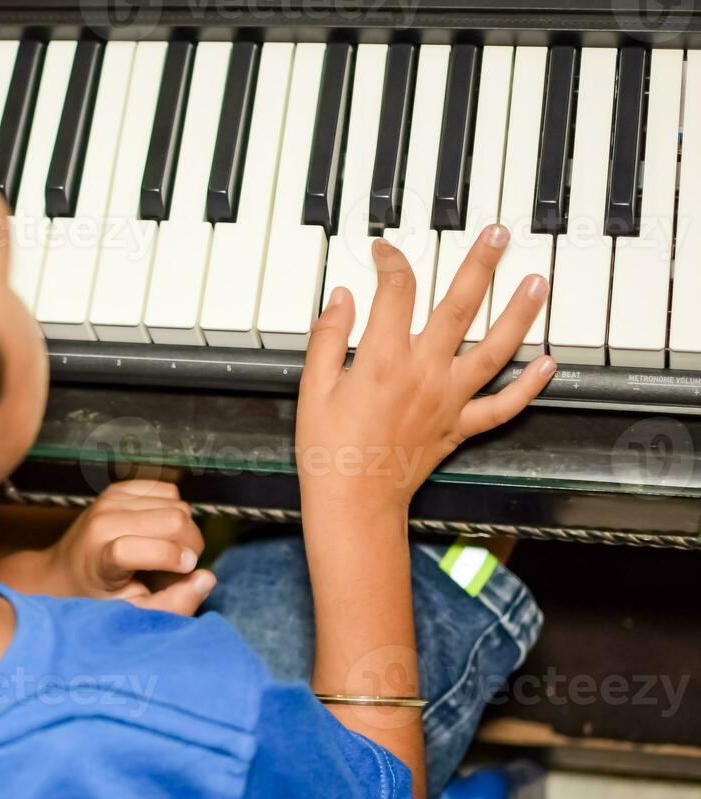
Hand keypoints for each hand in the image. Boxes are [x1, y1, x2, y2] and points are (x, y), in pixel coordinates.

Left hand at [41, 480, 214, 614]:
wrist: (62, 572)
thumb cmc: (98, 599)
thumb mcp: (131, 614)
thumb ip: (172, 604)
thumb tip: (207, 578)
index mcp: (98, 559)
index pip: (134, 547)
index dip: (169, 558)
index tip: (187, 570)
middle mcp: (102, 522)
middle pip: (174, 519)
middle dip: (191, 545)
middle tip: (183, 566)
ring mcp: (110, 500)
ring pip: (177, 504)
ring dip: (184, 529)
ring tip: (169, 549)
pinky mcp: (120, 489)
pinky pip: (169, 490)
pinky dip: (174, 510)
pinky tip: (161, 530)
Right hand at [296, 225, 555, 518]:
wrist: (353, 501)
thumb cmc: (329, 449)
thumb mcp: (313, 387)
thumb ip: (328, 337)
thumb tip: (342, 297)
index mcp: (383, 359)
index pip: (396, 291)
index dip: (392, 262)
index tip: (385, 252)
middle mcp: (423, 374)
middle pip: (460, 307)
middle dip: (481, 264)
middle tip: (498, 235)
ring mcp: (447, 401)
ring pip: (494, 350)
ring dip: (519, 314)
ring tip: (538, 282)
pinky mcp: (458, 427)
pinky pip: (501, 406)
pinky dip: (528, 387)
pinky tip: (548, 365)